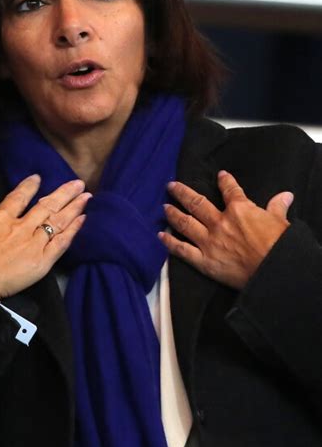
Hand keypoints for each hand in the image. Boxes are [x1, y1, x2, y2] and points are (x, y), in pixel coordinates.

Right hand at [0, 175, 90, 298]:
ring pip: (58, 219)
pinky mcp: (42, 260)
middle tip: (78, 183)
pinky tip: (83, 219)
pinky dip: (74, 230)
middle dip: (64, 193)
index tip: (38, 178)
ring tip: (86, 196)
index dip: (29, 186)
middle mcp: (19, 227)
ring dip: (74, 206)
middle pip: (46, 205)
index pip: (17, 197)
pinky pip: (62, 241)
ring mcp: (33, 242)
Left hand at [158, 170, 292, 289]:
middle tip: (171, 186)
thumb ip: (277, 207)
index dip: (225, 181)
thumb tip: (286, 195)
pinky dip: (170, 243)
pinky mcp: (204, 261)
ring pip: (185, 223)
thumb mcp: (281, 222)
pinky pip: (183, 250)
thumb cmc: (279, 245)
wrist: (274, 271)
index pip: (230, 191)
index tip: (220, 175)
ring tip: (165, 207)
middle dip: (182, 193)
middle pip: (197, 203)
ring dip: (173, 214)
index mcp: (239, 210)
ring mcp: (209, 241)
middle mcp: (220, 222)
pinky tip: (161, 236)